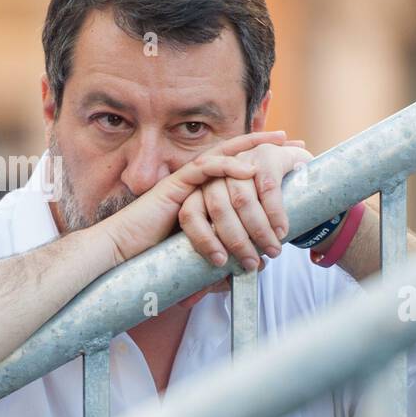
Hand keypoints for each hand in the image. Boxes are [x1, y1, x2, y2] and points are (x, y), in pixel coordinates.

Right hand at [97, 131, 297, 265]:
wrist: (122, 254)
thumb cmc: (154, 258)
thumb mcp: (198, 256)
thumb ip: (220, 259)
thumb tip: (247, 274)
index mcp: (203, 196)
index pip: (236, 174)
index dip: (262, 164)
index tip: (289, 158)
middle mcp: (195, 185)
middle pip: (234, 157)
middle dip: (264, 147)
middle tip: (293, 142)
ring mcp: (184, 183)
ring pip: (222, 161)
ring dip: (252, 157)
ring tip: (276, 149)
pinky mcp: (174, 187)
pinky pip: (203, 170)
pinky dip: (227, 167)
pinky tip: (248, 169)